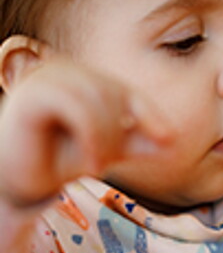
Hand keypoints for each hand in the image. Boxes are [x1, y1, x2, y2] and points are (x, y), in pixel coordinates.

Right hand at [0, 57, 172, 208]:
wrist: (18, 181)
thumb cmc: (59, 160)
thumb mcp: (108, 150)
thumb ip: (137, 141)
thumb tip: (175, 139)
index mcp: (86, 80)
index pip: (128, 93)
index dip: (150, 115)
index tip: (170, 140)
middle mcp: (66, 71)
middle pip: (114, 94)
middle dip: (120, 133)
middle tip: (108, 165)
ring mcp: (46, 75)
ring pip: (97, 97)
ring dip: (106, 137)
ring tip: (99, 166)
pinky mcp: (32, 91)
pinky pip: (76, 105)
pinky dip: (91, 135)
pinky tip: (90, 161)